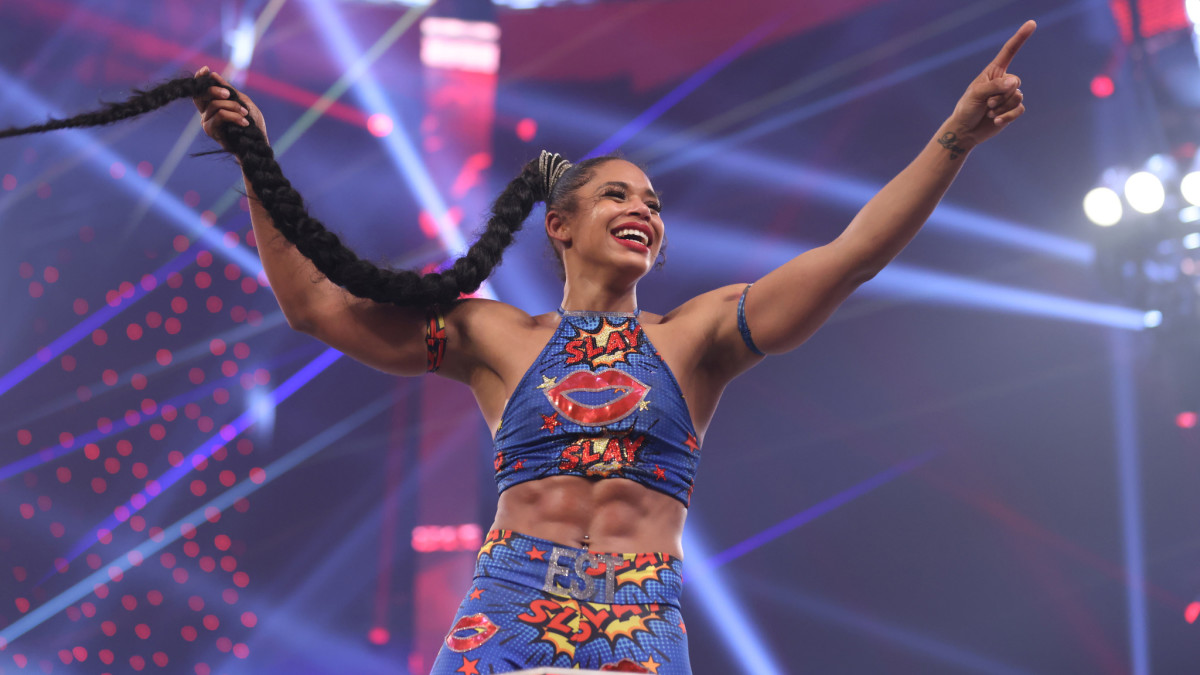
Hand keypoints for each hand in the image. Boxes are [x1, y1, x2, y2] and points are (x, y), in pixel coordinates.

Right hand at [192, 66, 267, 150]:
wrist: (257, 143)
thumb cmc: (252, 123)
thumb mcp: (243, 102)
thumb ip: (229, 90)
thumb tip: (214, 75)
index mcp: (211, 104)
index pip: (201, 90)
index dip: (200, 79)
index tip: (206, 69)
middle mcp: (206, 112)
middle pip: (202, 94)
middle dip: (216, 90)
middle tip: (228, 94)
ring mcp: (206, 121)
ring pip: (215, 105)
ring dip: (233, 106)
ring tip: (245, 114)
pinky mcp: (211, 130)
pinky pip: (220, 116)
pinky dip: (234, 116)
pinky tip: (244, 122)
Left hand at [947, 20, 1034, 148]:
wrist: (966, 130)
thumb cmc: (967, 109)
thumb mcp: (976, 94)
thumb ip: (995, 86)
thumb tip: (1014, 82)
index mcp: (993, 72)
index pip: (1009, 51)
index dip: (1020, 37)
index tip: (1032, 23)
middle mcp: (1003, 81)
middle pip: (1015, 82)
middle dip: (1001, 95)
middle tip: (986, 104)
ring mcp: (1008, 96)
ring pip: (1017, 96)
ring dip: (1002, 107)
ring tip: (989, 112)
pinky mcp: (1012, 109)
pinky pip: (1019, 109)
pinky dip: (1007, 116)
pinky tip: (995, 120)